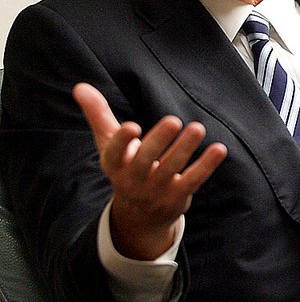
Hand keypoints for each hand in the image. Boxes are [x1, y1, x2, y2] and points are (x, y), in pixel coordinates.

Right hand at [73, 83, 227, 259]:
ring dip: (185, 149)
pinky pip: (193, 180)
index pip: (115, 153)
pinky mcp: (177, 196)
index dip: (123, 141)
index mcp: (115, 164)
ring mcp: (156, 190)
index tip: (132, 126)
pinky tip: (219, 149)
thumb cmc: (125, 167)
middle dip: (159, 141)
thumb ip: (98, 114)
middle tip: (174, 120)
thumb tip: (79, 86)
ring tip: (198, 128)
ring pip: (172, 169)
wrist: (139, 216)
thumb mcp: (109, 144)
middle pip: (145, 161)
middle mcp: (134, 179)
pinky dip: (206, 165)